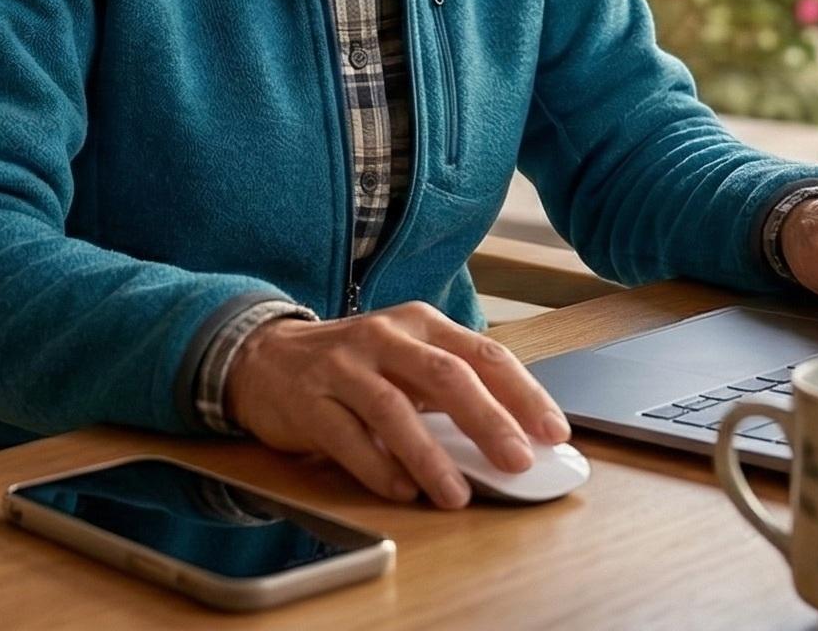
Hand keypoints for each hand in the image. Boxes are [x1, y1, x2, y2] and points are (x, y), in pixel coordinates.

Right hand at [224, 301, 569, 508]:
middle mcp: (384, 336)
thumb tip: (516, 438)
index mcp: (420, 323)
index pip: (483, 354)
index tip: (554, 431)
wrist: (263, 357)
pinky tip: (402, 492)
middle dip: (488, 421)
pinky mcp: (307, 401)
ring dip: (430, 456)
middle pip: (445, 375)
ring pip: (394, 409)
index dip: (523, 393)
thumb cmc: (353, 365)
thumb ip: (452, 391)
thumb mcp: (405, 360)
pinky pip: (347, 438)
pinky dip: (378, 468)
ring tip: (457, 494)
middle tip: (518, 461)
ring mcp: (342, 367)